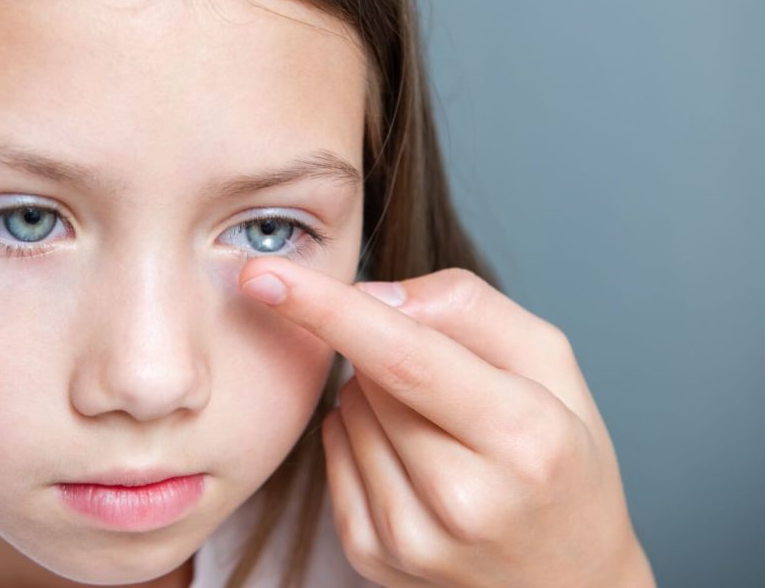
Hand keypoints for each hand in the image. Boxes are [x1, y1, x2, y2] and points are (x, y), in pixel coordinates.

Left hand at [238, 258, 654, 587]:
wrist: (568, 578)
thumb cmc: (563, 459)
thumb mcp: (550, 364)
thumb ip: (469, 308)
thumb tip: (374, 295)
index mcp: (523, 439)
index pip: (404, 356)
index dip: (328, 308)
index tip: (264, 274)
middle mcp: (465, 500)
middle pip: (369, 379)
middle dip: (387, 352)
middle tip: (448, 384)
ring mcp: (413, 539)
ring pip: (345, 413)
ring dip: (374, 396)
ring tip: (439, 430)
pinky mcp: (375, 557)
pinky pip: (332, 454)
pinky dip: (358, 434)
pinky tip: (408, 454)